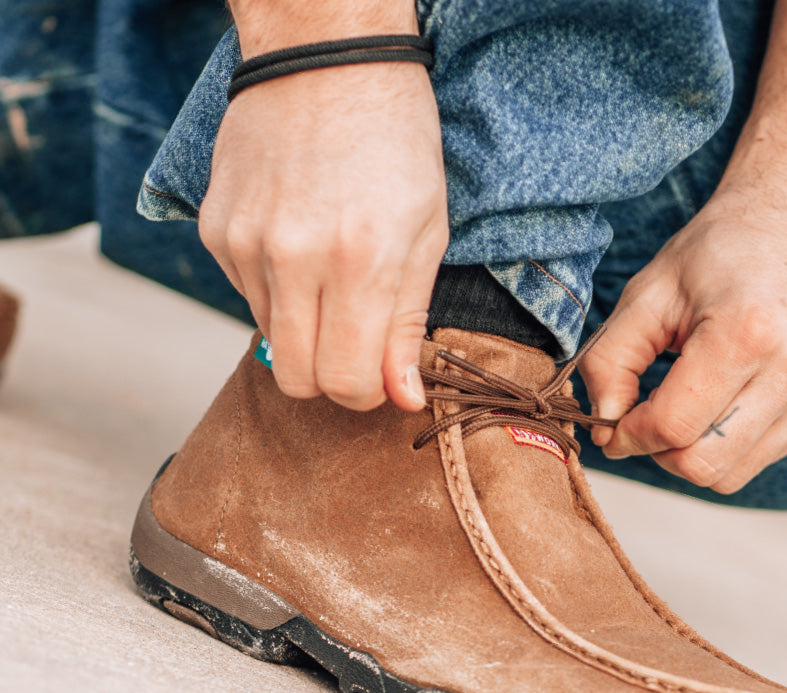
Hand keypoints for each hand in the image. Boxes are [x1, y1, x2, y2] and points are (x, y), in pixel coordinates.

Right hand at [198, 62, 448, 410]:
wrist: (325, 57)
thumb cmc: (394, 144)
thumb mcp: (427, 233)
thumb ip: (408, 326)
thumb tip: (403, 399)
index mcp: (361, 261)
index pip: (346, 382)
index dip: (367, 394)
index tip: (380, 377)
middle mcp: (294, 258)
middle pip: (298, 380)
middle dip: (331, 379)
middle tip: (355, 345)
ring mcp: (246, 244)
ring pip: (272, 342)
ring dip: (305, 331)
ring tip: (331, 277)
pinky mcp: (217, 230)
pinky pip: (247, 298)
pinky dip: (277, 292)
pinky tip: (299, 246)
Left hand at [580, 187, 786, 493]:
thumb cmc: (720, 252)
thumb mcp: (647, 292)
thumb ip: (610, 360)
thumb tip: (603, 423)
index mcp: (747, 334)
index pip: (673, 427)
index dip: (629, 436)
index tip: (610, 423)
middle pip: (702, 465)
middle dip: (656, 452)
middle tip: (641, 417)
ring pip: (728, 476)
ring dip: (689, 453)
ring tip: (681, 405)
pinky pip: (756, 461)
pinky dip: (722, 446)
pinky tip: (718, 401)